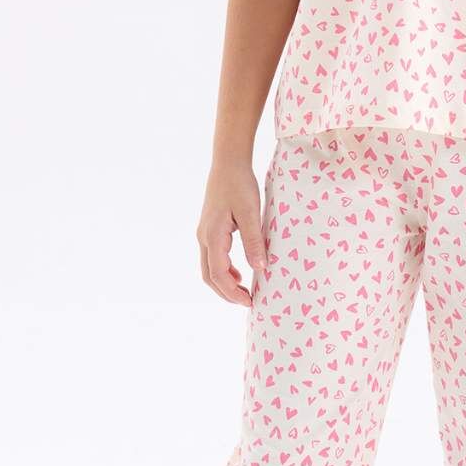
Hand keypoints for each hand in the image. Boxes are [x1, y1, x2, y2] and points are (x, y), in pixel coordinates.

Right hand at [197, 159, 269, 306]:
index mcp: (212, 236)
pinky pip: (213, 257)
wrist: (228, 163)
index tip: (249, 301)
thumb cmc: (239, 185)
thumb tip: (261, 269)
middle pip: (209, 276)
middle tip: (248, 302)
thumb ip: (254, 241)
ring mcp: (204, 233)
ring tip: (245, 291)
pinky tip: (240, 272)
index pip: (218, 274)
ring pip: (209, 268)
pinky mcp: (210, 229)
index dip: (232, 292)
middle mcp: (204, 237)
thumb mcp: (251, 213)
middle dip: (227, 293)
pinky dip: (224, 270)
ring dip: (225, 283)